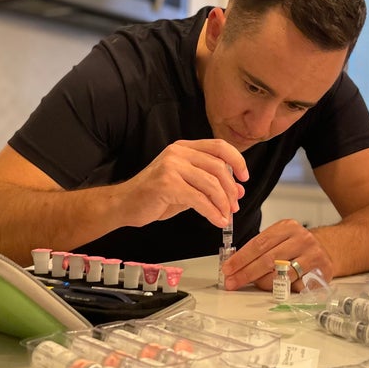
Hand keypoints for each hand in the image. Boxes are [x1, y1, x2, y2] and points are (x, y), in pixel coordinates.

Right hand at [114, 139, 247, 228]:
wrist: (124, 205)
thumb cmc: (153, 196)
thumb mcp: (186, 186)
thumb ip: (209, 185)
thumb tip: (237, 190)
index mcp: (184, 148)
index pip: (219, 146)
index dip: (237, 160)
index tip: (244, 177)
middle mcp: (178, 153)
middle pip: (218, 166)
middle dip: (230, 189)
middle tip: (234, 205)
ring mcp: (171, 167)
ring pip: (211, 183)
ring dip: (223, 203)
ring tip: (226, 216)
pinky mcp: (167, 184)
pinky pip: (199, 199)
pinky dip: (212, 212)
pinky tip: (217, 221)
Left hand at [221, 219, 333, 291]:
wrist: (327, 249)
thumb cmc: (296, 246)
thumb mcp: (280, 239)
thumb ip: (261, 249)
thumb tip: (235, 265)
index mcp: (286, 227)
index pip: (258, 243)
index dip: (241, 258)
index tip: (227, 269)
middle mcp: (300, 237)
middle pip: (267, 259)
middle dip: (246, 273)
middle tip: (232, 282)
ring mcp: (312, 253)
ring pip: (281, 274)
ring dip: (263, 282)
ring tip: (254, 284)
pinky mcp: (321, 269)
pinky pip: (296, 284)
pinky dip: (285, 288)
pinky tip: (279, 288)